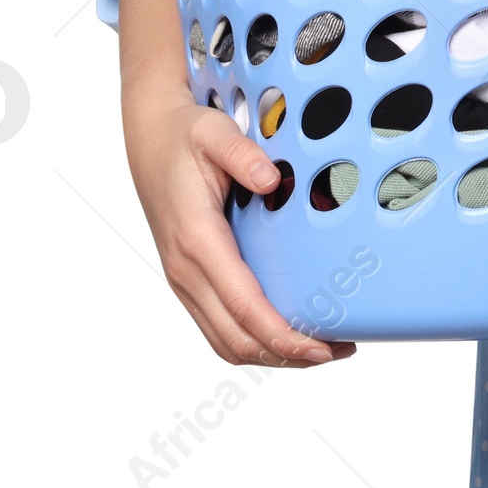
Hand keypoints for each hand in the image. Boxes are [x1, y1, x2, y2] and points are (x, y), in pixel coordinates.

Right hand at [126, 88, 356, 367]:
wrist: (150, 138)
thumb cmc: (184, 137)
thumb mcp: (213, 133)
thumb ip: (241, 155)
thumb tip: (270, 180)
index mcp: (196, 239)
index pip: (242, 304)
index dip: (282, 333)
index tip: (320, 346)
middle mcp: (186, 269)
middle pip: (236, 337)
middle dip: (286, 354)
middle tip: (337, 351)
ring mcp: (185, 279)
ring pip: (225, 340)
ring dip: (271, 354)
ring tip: (321, 350)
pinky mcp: (190, 279)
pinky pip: (219, 326)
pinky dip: (254, 340)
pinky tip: (287, 333)